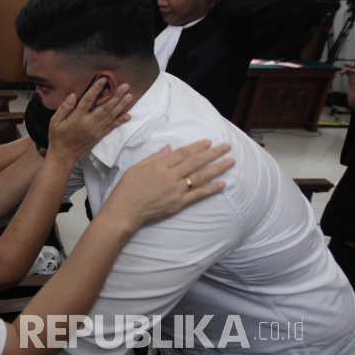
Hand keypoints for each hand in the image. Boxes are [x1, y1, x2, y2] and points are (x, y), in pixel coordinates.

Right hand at [47, 79, 133, 162]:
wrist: (64, 154)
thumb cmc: (58, 136)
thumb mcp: (55, 121)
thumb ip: (64, 107)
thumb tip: (73, 95)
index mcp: (77, 117)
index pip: (88, 100)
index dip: (96, 89)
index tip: (104, 79)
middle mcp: (89, 123)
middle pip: (105, 107)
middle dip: (116, 96)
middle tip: (125, 86)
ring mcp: (96, 130)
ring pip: (111, 116)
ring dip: (121, 105)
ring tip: (130, 96)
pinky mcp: (100, 136)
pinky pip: (112, 127)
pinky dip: (120, 121)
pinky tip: (129, 115)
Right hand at [108, 141, 233, 229]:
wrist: (124, 211)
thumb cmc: (126, 189)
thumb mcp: (136, 168)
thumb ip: (154, 158)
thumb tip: (169, 148)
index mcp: (159, 166)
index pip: (183, 153)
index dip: (197, 147)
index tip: (209, 142)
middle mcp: (170, 176)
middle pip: (195, 162)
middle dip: (213, 154)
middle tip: (227, 147)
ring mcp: (176, 191)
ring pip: (200, 177)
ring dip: (217, 169)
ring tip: (230, 162)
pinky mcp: (178, 204)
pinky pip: (198, 195)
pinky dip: (211, 189)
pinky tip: (222, 184)